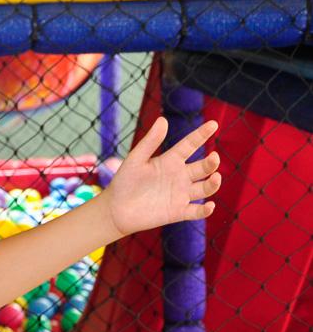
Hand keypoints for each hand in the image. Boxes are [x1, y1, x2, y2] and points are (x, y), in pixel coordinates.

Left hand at [100, 117, 220, 236]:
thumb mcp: (135, 160)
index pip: (190, 145)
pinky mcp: (178, 212)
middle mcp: (180, 176)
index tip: (213, 124)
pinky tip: (209, 206)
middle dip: (211, 163)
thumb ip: (150, 142)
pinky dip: (205, 210)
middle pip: (203, 167)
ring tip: (215, 177)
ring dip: (213, 184)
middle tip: (213, 157)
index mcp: (170, 160)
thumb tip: (163, 119)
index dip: (201, 135)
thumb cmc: (124, 182)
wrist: (115, 209)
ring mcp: (181, 194)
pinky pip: (197, 211)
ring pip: (205, 188)